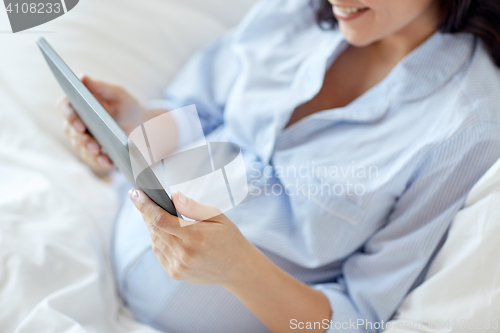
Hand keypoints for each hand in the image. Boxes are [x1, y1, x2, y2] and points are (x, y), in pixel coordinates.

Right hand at [57, 75, 145, 169]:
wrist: (140, 126)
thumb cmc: (126, 106)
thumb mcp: (118, 94)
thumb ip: (101, 87)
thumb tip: (81, 77)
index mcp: (78, 102)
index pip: (64, 107)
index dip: (69, 116)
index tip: (81, 125)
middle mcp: (76, 120)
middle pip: (70, 130)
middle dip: (82, 139)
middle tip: (94, 145)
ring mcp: (82, 137)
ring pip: (79, 146)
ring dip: (90, 153)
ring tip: (103, 156)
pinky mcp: (91, 151)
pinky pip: (90, 158)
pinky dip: (98, 161)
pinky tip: (108, 162)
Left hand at [129, 190, 256, 286]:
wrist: (237, 268)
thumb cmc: (228, 237)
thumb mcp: (217, 216)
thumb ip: (193, 207)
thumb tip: (173, 196)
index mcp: (196, 236)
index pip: (160, 219)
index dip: (145, 205)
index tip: (135, 193)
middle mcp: (185, 254)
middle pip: (154, 228)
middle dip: (146, 212)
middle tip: (141, 198)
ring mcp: (179, 266)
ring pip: (154, 240)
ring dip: (151, 225)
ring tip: (152, 212)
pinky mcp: (176, 273)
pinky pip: (159, 252)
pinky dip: (157, 239)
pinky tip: (162, 230)